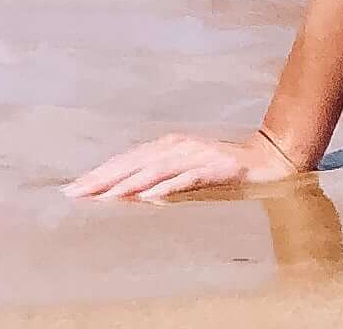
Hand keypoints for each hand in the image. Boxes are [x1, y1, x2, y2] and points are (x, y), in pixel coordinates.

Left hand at [68, 128, 305, 202]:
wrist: (269, 161)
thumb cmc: (223, 171)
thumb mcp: (184, 175)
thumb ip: (155, 180)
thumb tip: (120, 194)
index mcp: (171, 146)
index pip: (128, 159)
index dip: (101, 173)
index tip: (73, 188)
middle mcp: (181, 146)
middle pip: (137, 162)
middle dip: (104, 177)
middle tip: (76, 192)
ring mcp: (199, 155)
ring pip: (157, 169)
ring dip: (129, 182)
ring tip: (105, 196)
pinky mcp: (217, 167)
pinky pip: (188, 178)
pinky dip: (167, 187)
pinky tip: (149, 197)